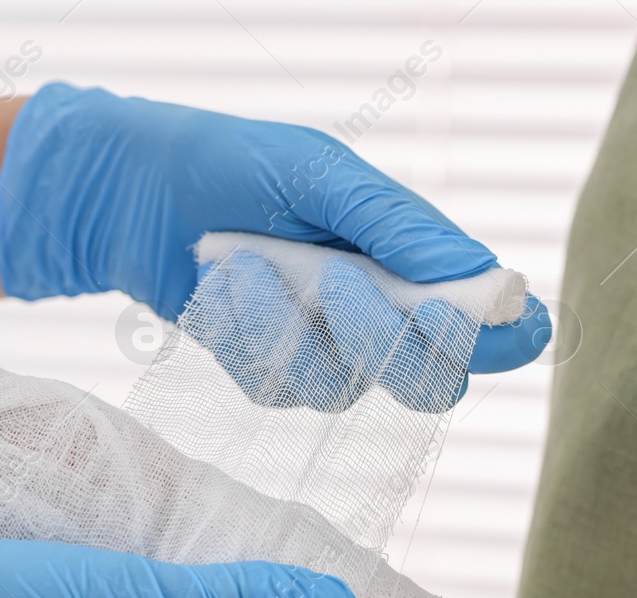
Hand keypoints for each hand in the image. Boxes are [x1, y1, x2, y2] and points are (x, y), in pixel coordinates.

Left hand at [0, 84, 550, 377]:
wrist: (136, 193)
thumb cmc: (235, 167)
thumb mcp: (318, 174)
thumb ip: (395, 223)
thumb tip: (477, 274)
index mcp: (419, 263)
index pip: (497, 329)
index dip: (500, 340)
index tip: (449, 314)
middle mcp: (384, 319)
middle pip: (430, 385)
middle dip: (381, 340)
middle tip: (336, 280)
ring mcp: (326, 354)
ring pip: (341, 390)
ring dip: (286, 326)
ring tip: (245, 261)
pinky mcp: (266, 374)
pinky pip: (272, 386)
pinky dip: (241, 334)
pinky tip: (218, 287)